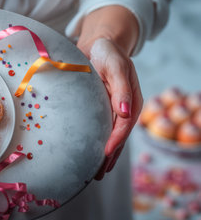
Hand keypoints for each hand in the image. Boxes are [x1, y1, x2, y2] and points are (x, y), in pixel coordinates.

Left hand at [76, 6, 142, 179]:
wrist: (98, 44)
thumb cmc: (107, 52)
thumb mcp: (115, 66)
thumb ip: (121, 88)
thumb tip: (125, 113)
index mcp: (131, 99)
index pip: (123, 126)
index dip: (114, 142)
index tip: (104, 156)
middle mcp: (124, 108)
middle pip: (118, 137)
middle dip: (108, 156)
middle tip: (97, 175)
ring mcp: (113, 110)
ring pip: (109, 136)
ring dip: (103, 155)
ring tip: (94, 173)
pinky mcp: (101, 109)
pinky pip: (100, 129)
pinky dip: (96, 143)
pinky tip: (88, 154)